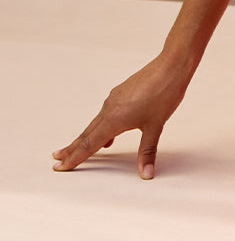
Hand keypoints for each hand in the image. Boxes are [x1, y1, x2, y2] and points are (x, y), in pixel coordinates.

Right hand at [52, 53, 193, 178]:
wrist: (171, 66)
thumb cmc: (164, 94)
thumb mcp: (156, 126)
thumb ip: (147, 152)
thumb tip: (146, 173)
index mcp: (114, 119)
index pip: (90, 144)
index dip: (75, 157)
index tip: (60, 166)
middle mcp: (109, 109)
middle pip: (87, 133)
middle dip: (72, 148)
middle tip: (57, 158)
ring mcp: (114, 99)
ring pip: (96, 122)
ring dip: (86, 136)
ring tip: (76, 147)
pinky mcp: (121, 92)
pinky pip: (105, 113)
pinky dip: (100, 125)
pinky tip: (108, 132)